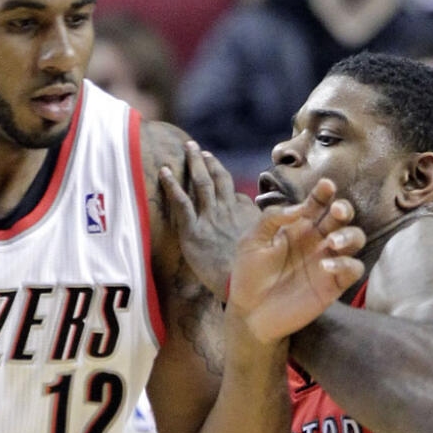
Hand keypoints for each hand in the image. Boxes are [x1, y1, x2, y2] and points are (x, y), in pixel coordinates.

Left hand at [159, 141, 258, 301]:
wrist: (240, 284)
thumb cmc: (253, 272)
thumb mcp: (267, 247)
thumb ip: (262, 233)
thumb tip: (263, 224)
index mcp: (246, 215)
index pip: (235, 195)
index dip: (224, 182)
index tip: (216, 169)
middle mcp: (227, 211)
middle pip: (218, 179)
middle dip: (207, 161)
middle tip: (197, 148)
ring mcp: (209, 218)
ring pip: (201, 183)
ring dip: (193, 163)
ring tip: (187, 148)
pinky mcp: (192, 230)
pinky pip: (180, 202)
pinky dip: (171, 185)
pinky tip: (164, 171)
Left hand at [230, 178, 364, 343]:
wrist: (249, 312)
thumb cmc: (248, 275)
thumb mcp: (251, 242)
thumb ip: (272, 220)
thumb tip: (300, 207)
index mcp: (297, 227)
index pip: (317, 204)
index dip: (323, 193)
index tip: (326, 185)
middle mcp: (316, 240)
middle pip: (341, 217)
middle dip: (344, 209)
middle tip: (336, 210)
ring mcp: (327, 261)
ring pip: (355, 239)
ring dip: (349, 235)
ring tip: (331, 241)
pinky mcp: (333, 285)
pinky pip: (353, 269)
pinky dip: (345, 264)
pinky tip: (324, 267)